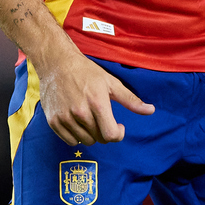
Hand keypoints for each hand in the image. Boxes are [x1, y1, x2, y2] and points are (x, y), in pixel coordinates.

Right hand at [38, 47, 154, 145]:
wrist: (57, 63)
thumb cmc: (86, 71)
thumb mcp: (111, 82)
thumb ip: (130, 99)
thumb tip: (151, 110)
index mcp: (97, 103)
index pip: (111, 135)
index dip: (118, 134)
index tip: (118, 126)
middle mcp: (80, 113)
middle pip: (99, 139)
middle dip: (105, 131)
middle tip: (103, 118)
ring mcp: (65, 118)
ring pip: (85, 141)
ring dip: (91, 134)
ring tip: (90, 118)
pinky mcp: (53, 121)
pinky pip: (70, 141)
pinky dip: (77, 135)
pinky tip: (78, 121)